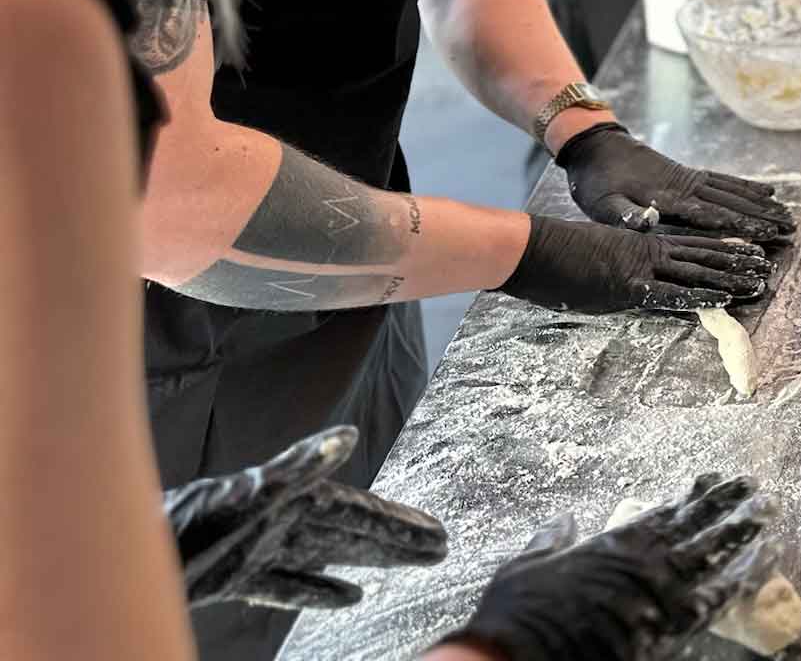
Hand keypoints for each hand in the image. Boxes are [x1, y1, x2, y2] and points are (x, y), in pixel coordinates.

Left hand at [166, 426, 446, 610]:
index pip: (355, 511)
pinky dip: (321, 590)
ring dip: (368, 560)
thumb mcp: (241, 496)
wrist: (122, 559)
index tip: (435, 531)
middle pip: (349, 530)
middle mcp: (280, 520)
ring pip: (328, 554)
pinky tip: (351, 599)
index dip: (396, 522)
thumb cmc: (177, 527)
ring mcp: (260, 548)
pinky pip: (291, 585)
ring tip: (410, 564)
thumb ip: (294, 468)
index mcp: (287, 499)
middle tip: (441, 545)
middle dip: (394, 537)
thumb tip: (348, 437)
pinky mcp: (238, 576)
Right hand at [442, 478, 773, 660]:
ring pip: (713, 556)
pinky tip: (756, 571)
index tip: (715, 478)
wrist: (525, 652)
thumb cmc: (522, 610)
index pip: (666, 512)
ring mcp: (659, 594)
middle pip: (698, 527)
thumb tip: (565, 521)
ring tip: (767, 514)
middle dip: (729, 505)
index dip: (694, 496)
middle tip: (756, 487)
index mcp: (615, 543)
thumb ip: (552, 539)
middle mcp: (644, 561)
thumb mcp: (530, 563)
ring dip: (741, 534)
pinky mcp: (667, 628)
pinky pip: (712, 603)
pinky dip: (736, 585)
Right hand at [498, 216, 772, 314]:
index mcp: (642, 242)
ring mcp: (641, 267)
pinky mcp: (631, 286)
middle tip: (768, 265)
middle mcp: (649, 251)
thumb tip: (641, 282)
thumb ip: (625, 267)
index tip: (749, 249)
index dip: (723, 247)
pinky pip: (672, 293)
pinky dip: (699, 296)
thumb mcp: (599, 258)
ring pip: (696, 271)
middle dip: (737, 260)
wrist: (535, 248)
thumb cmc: (559, 256)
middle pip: (703, 254)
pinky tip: (723, 299)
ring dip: (730, 277)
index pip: (692, 244)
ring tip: (759, 280)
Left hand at [556, 122, 794, 240]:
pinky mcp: (691, 174)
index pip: (708, 214)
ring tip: (788, 216)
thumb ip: (624, 215)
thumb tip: (646, 222)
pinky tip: (768, 192)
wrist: (597, 147)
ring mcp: (691, 179)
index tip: (763, 233)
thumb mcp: (602, 205)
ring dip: (762, 205)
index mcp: (666, 199)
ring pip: (733, 193)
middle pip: (731, 203)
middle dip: (762, 218)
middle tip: (790, 230)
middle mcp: (686, 188)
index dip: (738, 225)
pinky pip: (725, 180)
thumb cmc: (596, 183)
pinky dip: (748, 186)